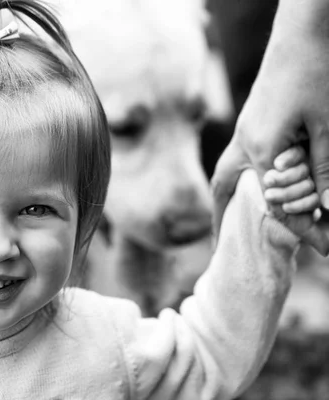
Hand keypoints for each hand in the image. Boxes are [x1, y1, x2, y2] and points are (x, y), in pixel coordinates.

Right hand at [211, 1, 328, 255]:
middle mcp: (244, 143)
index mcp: (260, 149)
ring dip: (224, 201)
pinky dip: (237, 181)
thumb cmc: (316, 73)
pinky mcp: (253, 122)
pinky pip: (237, 162)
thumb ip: (323, 171)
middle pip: (224, 192)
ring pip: (226, 176)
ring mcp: (245, 131)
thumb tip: (324, 209)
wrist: (303, 31)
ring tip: (224, 224)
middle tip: (220, 250)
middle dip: (222, 223)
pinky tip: (249, 187)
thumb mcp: (327, 126)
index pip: (274, 203)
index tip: (322, 250)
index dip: (301, 229)